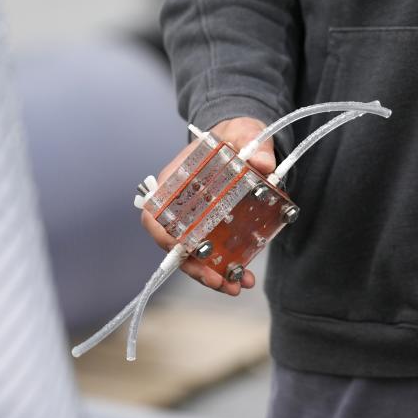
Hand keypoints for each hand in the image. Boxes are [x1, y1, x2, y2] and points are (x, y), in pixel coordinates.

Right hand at [140, 117, 274, 295]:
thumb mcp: (246, 132)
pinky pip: (211, 253)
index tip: (184, 250)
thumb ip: (253, 141)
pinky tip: (243, 277)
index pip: (155, 212)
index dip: (164, 235)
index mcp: (175, 179)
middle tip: (221, 281)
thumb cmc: (236, 135)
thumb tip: (262, 162)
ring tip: (236, 286)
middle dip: (195, 267)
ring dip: (212, 274)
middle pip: (174, 243)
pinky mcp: (211, 229)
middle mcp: (178, 204)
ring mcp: (193, 220)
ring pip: (193, 255)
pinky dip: (224, 268)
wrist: (245, 140)